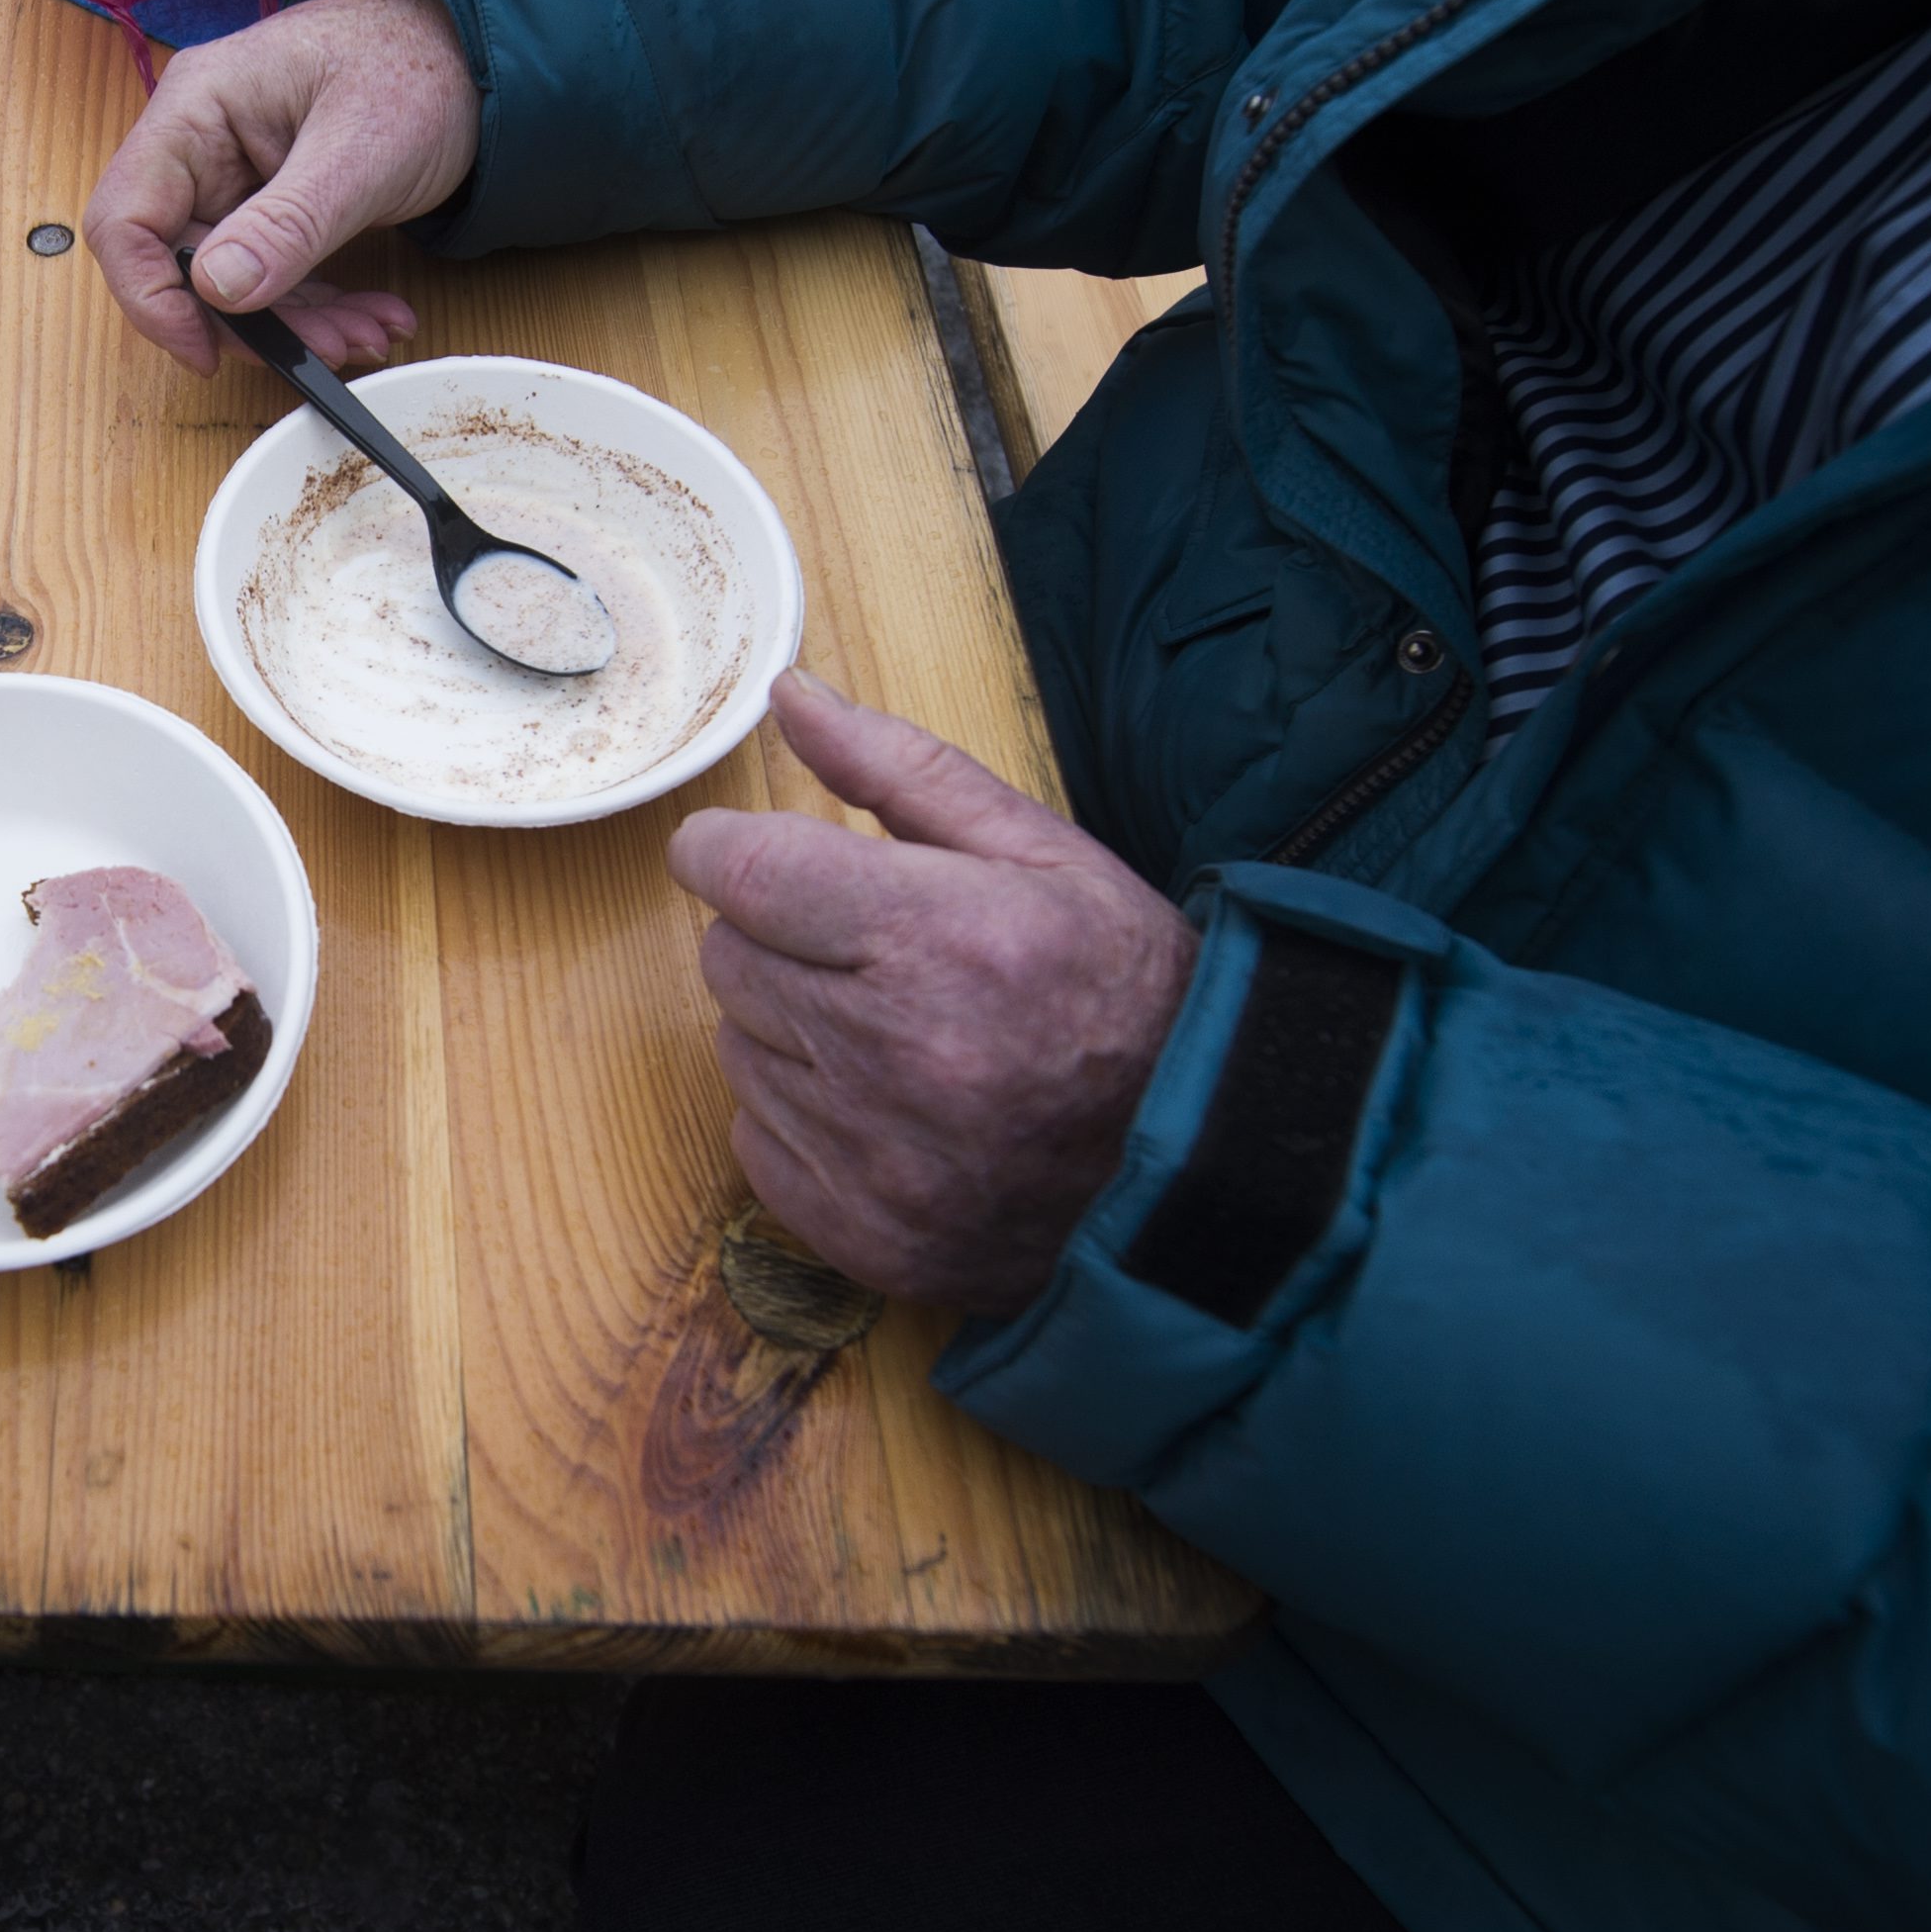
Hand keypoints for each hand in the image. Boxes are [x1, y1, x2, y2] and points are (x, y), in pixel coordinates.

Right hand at [79, 0, 474, 374]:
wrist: (473, 48)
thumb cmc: (419, 64)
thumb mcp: (359, 153)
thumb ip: (286, 224)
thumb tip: (216, 289)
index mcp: (196, 108)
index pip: (125, 219)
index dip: (151, 298)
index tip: (208, 351)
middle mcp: (200, 141)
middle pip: (180, 262)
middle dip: (252, 321)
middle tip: (324, 350)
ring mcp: (235, 172)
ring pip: (234, 281)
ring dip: (298, 323)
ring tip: (367, 334)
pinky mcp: (272, 200)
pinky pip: (274, 271)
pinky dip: (320, 305)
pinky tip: (371, 315)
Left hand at [665, 673, 1198, 1319]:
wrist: (1204, 1163)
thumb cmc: (1127, 990)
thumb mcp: (1040, 850)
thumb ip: (897, 768)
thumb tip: (787, 695)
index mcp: (938, 940)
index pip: (740, 875)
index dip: (726, 853)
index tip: (751, 856)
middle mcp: (895, 1055)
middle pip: (727, 959)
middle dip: (776, 936)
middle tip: (865, 947)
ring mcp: (875, 1159)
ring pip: (736, 1049)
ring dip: (788, 1025)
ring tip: (896, 1029)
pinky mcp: (864, 1235)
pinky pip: (755, 1140)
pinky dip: (800, 1115)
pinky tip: (888, 1105)